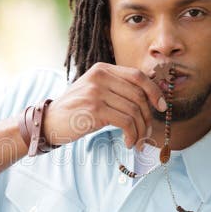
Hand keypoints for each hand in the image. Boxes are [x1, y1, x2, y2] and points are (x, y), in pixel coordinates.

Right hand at [42, 62, 166, 149]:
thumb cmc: (76, 111)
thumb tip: (149, 100)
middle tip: (146, 133)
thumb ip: (117, 90)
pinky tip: (128, 142)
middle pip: (139, 95)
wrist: (49, 122)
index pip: (138, 76)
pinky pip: (126, 122)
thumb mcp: (95, 92)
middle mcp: (100, 76)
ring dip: (140, 130)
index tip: (161, 107)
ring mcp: (97, 92)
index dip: (154, 91)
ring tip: (136, 141)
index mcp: (102, 69)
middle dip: (147, 117)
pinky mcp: (95, 109)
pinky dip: (132, 135)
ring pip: (134, 110)